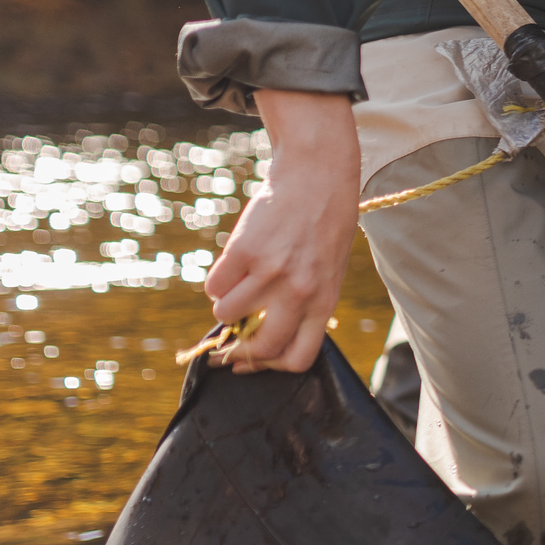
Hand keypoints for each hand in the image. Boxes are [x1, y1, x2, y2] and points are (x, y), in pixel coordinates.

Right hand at [205, 89, 360, 372]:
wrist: (317, 176)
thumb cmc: (325, 223)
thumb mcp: (329, 268)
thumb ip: (307, 301)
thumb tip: (267, 334)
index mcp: (324, 300)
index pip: (298, 358)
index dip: (271, 368)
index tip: (252, 362)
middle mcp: (298, 292)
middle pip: (262, 347)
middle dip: (239, 352)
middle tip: (228, 343)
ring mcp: (270, 272)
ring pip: (227, 314)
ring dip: (224, 308)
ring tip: (236, 288)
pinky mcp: (244, 251)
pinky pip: (214, 285)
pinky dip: (216, 283)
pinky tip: (231, 268)